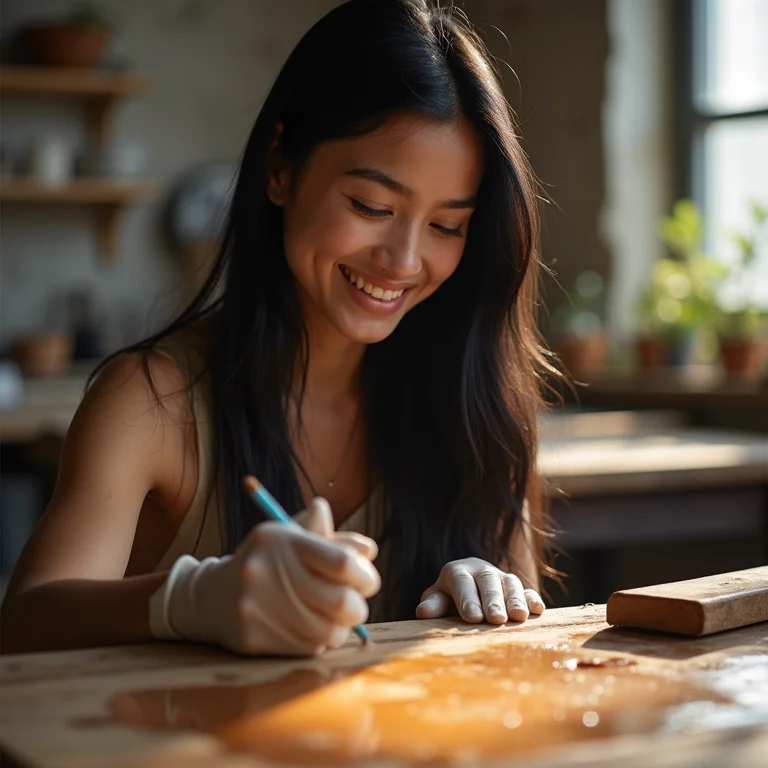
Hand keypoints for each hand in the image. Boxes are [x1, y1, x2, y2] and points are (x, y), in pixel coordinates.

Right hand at [150, 499, 380, 655]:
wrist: (211, 595)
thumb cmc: (267, 562)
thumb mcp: (293, 539)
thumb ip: (331, 542)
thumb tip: (368, 550)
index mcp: (282, 540)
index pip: (342, 562)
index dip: (365, 575)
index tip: (366, 580)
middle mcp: (268, 571)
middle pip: (341, 601)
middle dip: (358, 607)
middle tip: (356, 605)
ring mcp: (258, 607)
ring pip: (328, 631)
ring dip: (341, 628)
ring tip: (336, 619)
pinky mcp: (252, 638)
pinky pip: (306, 648)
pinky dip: (319, 641)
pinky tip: (311, 628)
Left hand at [415, 557, 544, 624]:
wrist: (468, 589)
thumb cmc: (449, 599)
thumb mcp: (438, 599)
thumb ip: (433, 604)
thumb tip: (423, 612)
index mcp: (457, 571)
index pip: (462, 581)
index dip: (467, 598)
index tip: (473, 618)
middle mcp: (481, 571)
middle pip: (488, 581)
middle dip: (493, 600)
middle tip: (496, 619)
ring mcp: (502, 578)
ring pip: (510, 583)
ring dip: (515, 599)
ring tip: (518, 617)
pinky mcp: (519, 588)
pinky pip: (528, 590)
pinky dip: (532, 599)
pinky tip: (537, 610)